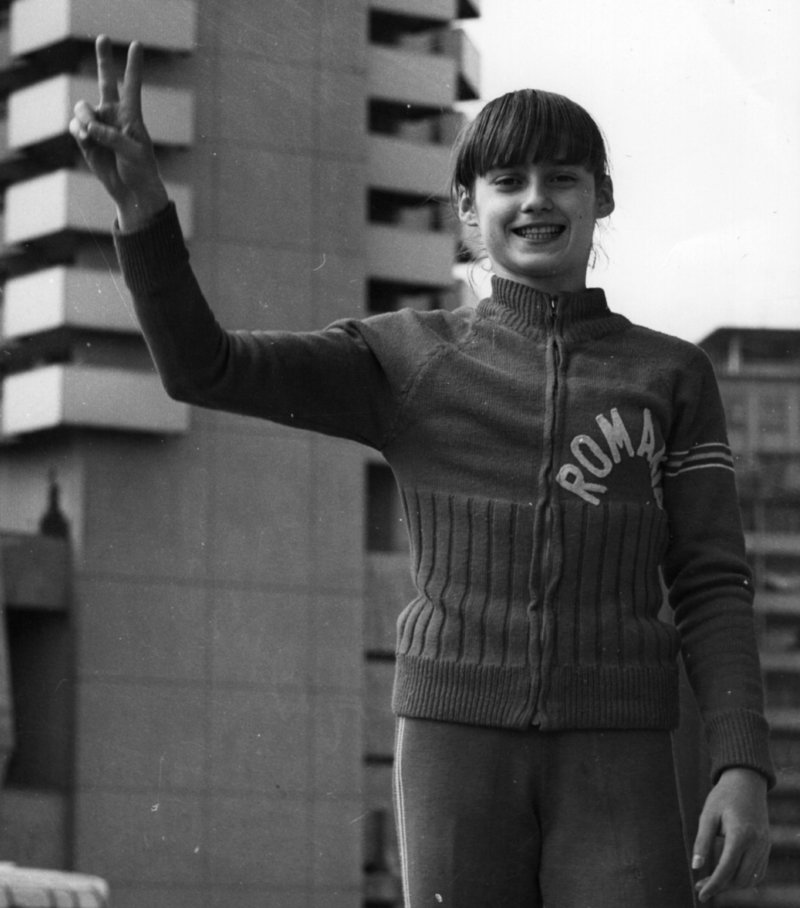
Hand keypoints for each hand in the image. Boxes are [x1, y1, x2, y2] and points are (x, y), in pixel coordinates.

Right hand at [69, 35, 167, 230]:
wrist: (131, 191)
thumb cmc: (140, 171)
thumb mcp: (133, 153)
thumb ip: (112, 136)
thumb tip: (89, 126)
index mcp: (131, 115)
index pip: (132, 86)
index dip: (133, 66)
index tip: (136, 45)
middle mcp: (113, 114)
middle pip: (106, 81)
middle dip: (104, 60)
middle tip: (103, 38)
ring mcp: (98, 124)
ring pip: (83, 108)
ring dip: (85, 118)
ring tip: (91, 132)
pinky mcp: (86, 137)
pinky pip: (76, 126)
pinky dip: (80, 132)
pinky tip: (87, 141)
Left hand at [692, 767, 770, 902]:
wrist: (747, 782)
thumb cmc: (723, 796)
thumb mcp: (708, 814)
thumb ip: (702, 841)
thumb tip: (696, 867)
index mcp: (740, 835)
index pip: (726, 869)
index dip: (713, 885)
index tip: (700, 895)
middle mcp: (756, 844)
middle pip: (740, 879)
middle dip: (720, 887)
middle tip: (701, 886)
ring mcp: (765, 847)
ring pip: (751, 879)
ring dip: (732, 886)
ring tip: (712, 882)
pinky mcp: (767, 847)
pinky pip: (758, 872)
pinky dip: (744, 879)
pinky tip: (729, 877)